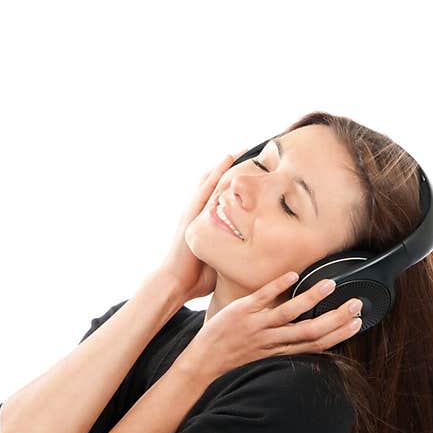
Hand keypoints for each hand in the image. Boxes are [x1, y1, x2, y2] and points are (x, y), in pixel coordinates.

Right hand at [156, 149, 247, 300]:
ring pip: (211, 181)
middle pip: (214, 184)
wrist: (175, 282)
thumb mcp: (222, 260)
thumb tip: (256, 255)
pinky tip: (227, 160)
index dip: (232, 184)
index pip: (220, 198)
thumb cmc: (197, 277)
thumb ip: (234, 252)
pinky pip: (206, 188)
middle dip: (230, 169)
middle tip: (248, 152)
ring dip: (225, 165)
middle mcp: (198, 214)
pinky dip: (217, 172)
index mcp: (205, 223)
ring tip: (241, 150)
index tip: (250, 172)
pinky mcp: (193, 213)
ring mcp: (194, 212)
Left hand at [178, 271, 363, 379]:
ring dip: (312, 298)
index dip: (339, 334)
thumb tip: (304, 337)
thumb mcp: (263, 358)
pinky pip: (263, 297)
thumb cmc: (232, 360)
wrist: (202, 364)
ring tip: (330, 284)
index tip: (357, 322)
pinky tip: (293, 275)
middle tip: (355, 303)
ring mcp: (256, 325)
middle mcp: (271, 340)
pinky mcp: (241, 312)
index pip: (316, 344)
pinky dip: (278, 286)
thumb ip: (284, 346)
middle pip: (310, 330)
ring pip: (290, 312)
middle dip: (336, 317)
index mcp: (279, 352)